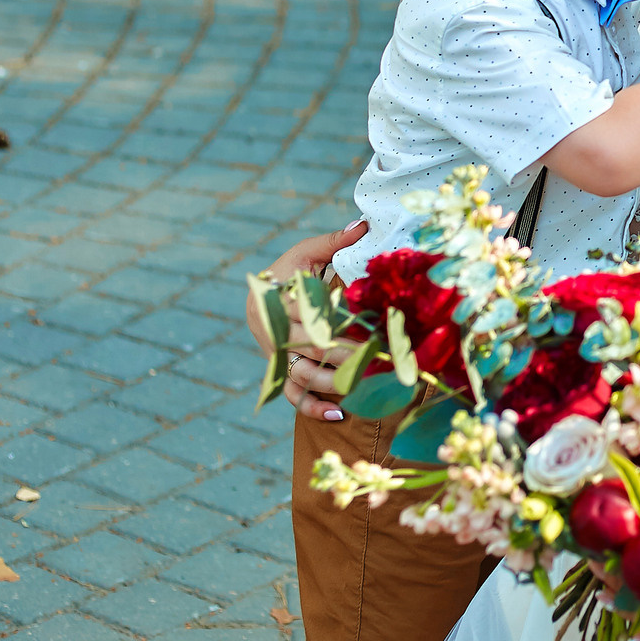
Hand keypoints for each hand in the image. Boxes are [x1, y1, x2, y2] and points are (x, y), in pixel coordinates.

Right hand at [247, 221, 367, 423]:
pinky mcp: (279, 370)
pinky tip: (338, 415)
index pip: (310, 311)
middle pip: (311, 346)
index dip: (339, 319)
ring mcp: (275, 354)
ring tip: (367, 384)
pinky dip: (311, 407)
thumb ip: (333, 243)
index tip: (370, 324)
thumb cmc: (289, 270)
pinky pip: (291, 394)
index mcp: (277, 296)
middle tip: (380, 357)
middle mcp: (272, 329)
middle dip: (346, 353)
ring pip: (302, 374)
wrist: (259, 296)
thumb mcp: (306, 252)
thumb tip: (364, 226)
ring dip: (334, 381)